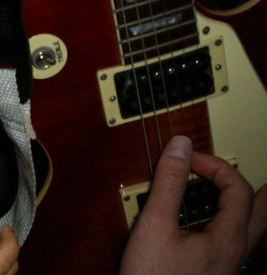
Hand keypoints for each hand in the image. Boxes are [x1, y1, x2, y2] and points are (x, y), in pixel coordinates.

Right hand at [120, 136, 266, 274]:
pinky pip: (233, 245)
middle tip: (248, 176)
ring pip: (250, 231)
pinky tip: (208, 230)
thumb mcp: (155, 224)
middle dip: (255, 189)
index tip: (190, 159)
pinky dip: (229, 225)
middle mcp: (234, 254)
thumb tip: (180, 148)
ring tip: (234, 197)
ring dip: (245, 208)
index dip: (216, 165)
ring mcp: (226, 268)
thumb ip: (169, 184)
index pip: (239, 188)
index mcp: (228, 238)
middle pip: (262, 214)